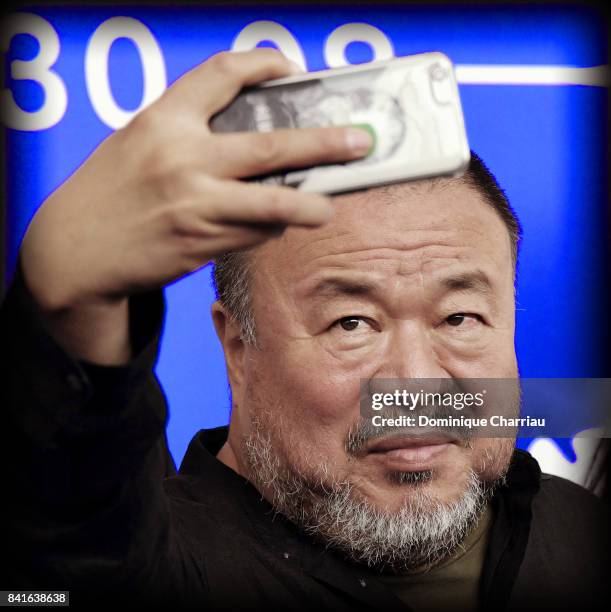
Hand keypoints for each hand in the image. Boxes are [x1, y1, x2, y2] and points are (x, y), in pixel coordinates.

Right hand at [19, 49, 371, 362]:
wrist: (75, 248)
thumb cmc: (110, 191)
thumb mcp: (141, 143)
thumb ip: (191, 134)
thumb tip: (254, 143)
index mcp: (164, 120)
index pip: (223, 74)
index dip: (264, 63)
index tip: (292, 67)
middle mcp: (184, 159)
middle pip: (272, 146)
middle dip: (324, 144)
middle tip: (359, 143)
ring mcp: (196, 204)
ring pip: (273, 203)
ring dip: (309, 205)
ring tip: (327, 205)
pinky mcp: (202, 242)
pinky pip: (253, 232)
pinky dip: (269, 226)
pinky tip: (273, 223)